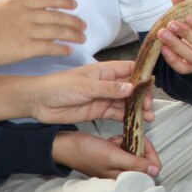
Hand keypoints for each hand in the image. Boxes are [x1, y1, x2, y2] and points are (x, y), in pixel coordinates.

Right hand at [0, 0, 85, 66]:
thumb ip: (17, 8)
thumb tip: (30, 12)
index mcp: (19, 1)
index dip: (65, 2)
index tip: (74, 5)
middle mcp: (27, 14)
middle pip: (58, 16)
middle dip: (74, 21)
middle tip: (83, 25)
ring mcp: (27, 31)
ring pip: (58, 31)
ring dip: (73, 35)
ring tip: (82, 38)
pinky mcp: (25, 48)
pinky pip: (50, 47)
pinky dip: (62, 48)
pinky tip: (69, 50)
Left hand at [29, 61, 153, 124]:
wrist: (39, 102)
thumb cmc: (60, 86)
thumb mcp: (86, 86)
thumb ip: (109, 88)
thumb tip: (132, 87)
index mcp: (106, 70)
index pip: (130, 69)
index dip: (142, 76)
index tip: (151, 85)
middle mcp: (108, 83)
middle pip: (132, 88)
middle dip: (142, 96)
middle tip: (148, 105)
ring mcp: (104, 97)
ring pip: (126, 102)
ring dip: (137, 108)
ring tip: (147, 116)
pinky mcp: (99, 110)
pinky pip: (116, 113)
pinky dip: (126, 117)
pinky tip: (134, 121)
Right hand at [52, 130, 159, 179]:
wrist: (68, 146)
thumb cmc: (87, 152)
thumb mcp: (113, 157)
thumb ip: (135, 164)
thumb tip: (155, 170)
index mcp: (124, 177)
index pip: (150, 168)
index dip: (150, 153)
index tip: (142, 141)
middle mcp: (123, 173)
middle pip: (144, 158)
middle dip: (136, 145)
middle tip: (124, 140)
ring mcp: (118, 165)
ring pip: (135, 150)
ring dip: (128, 142)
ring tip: (115, 141)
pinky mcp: (113, 158)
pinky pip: (126, 148)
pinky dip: (121, 141)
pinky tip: (111, 141)